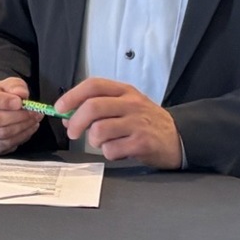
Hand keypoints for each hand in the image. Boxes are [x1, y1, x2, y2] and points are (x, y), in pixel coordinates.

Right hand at [0, 77, 41, 155]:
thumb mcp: (8, 84)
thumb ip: (15, 86)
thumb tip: (21, 95)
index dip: (1, 102)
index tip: (19, 102)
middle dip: (17, 116)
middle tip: (34, 112)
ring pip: (1, 134)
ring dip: (22, 127)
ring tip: (34, 119)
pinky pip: (4, 145)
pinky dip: (20, 138)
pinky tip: (28, 129)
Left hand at [55, 78, 182, 167]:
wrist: (179, 138)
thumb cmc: (146, 122)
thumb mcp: (124, 107)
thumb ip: (98, 108)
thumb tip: (68, 116)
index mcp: (124, 91)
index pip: (93, 85)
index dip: (72, 96)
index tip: (60, 108)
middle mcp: (131, 104)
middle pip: (92, 107)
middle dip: (76, 122)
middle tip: (73, 132)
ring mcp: (138, 123)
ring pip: (99, 130)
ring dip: (94, 141)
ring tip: (103, 142)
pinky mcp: (142, 143)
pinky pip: (112, 150)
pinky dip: (109, 153)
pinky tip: (119, 150)